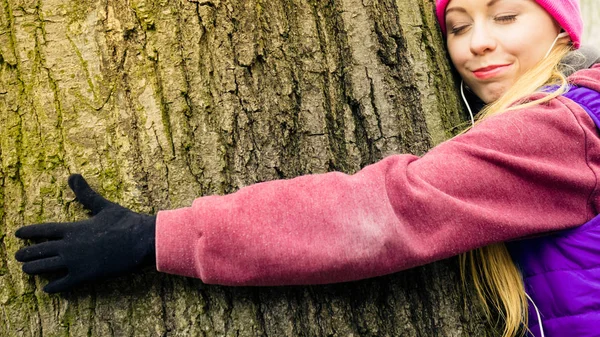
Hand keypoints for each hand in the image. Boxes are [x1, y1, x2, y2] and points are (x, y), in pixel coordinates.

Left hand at [15, 174, 155, 292]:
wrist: (141, 241)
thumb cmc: (125, 222)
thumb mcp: (104, 206)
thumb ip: (86, 194)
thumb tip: (73, 175)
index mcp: (73, 228)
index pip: (44, 230)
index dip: (29, 232)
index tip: (17, 234)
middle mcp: (69, 246)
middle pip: (40, 250)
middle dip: (27, 253)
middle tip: (18, 256)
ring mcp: (76, 262)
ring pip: (46, 267)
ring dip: (34, 269)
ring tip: (26, 270)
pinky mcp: (85, 275)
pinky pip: (63, 283)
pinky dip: (53, 287)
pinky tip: (47, 289)